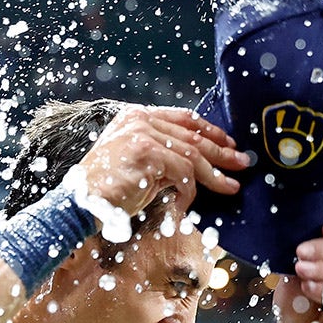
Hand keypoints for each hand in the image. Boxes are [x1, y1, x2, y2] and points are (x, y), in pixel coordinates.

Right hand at [74, 105, 248, 215]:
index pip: (183, 118)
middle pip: (193, 135)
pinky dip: (189, 192)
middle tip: (242, 164)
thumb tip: (198, 165)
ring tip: (230, 187)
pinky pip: (183, 173)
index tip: (229, 144)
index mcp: (135, 117)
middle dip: (222, 151)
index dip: (210, 131)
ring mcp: (143, 133)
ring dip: (214, 175)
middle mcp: (140, 119)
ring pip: (192, 155)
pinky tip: (186, 205)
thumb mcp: (137, 165)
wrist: (80, 204)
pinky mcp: (147, 152)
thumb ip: (163, 157)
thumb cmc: (106, 190)